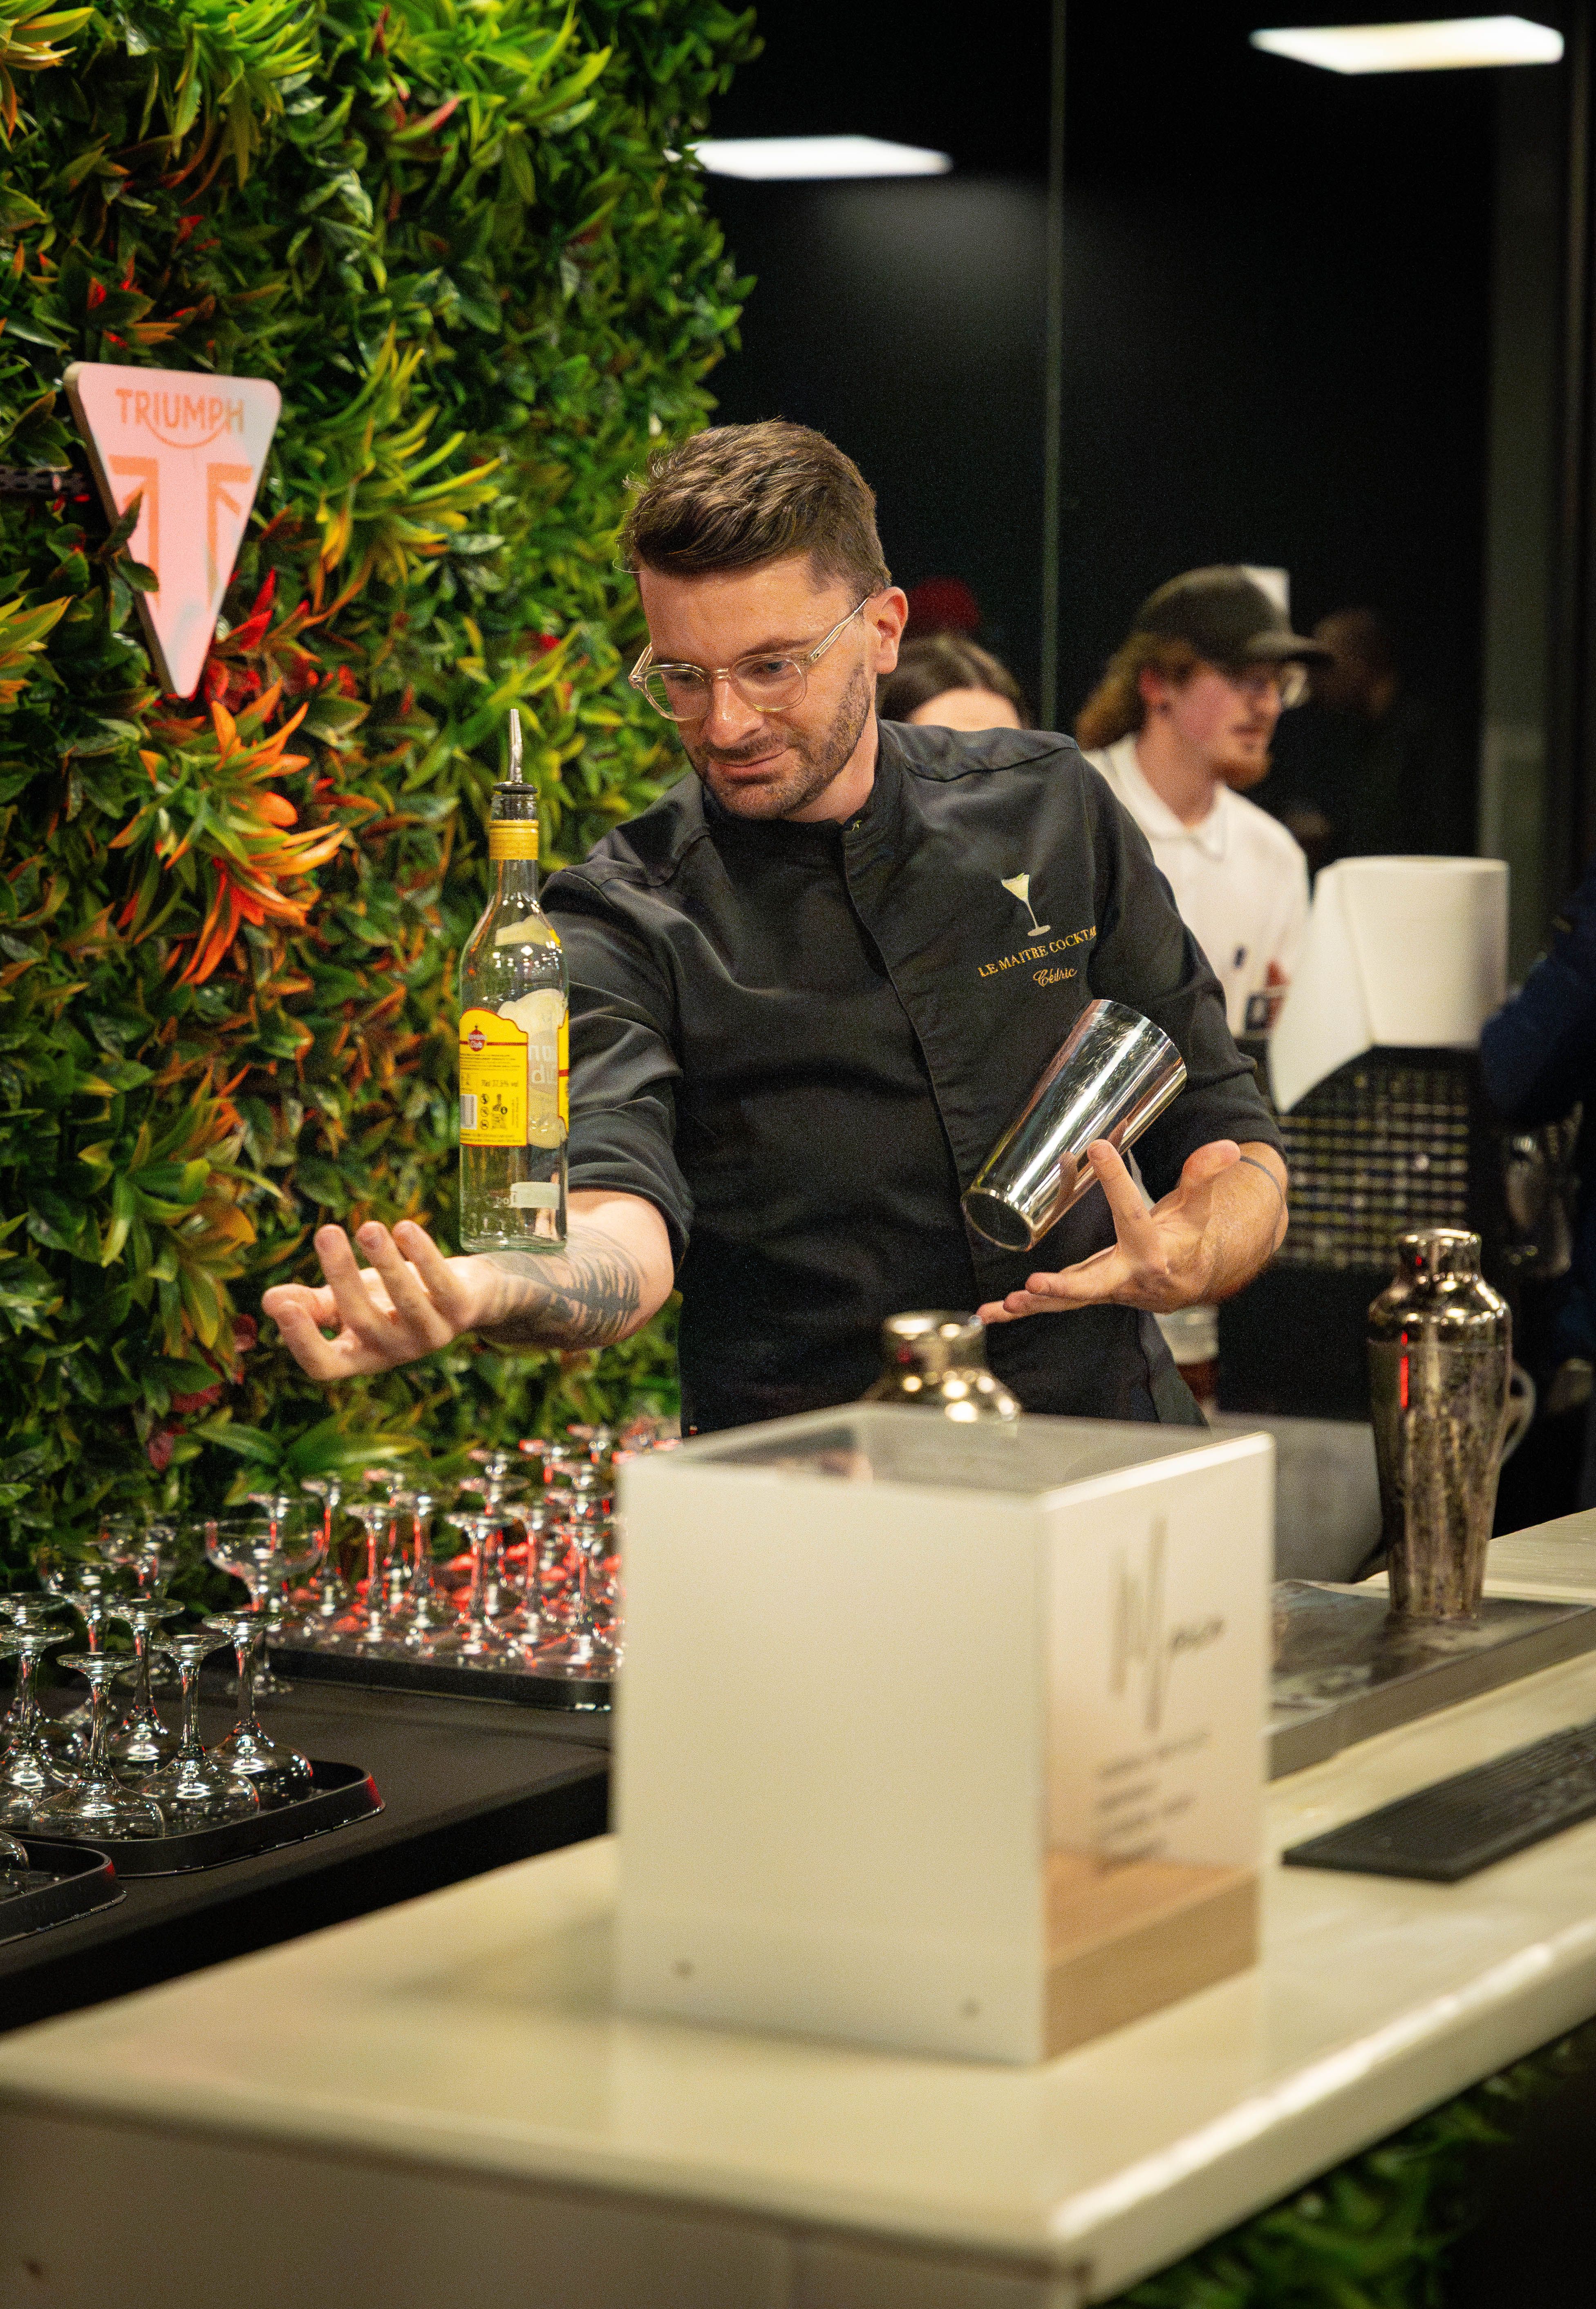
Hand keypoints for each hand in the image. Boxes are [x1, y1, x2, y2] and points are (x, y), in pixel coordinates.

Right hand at [262, 1222, 488, 1379]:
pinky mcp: (462, 1311)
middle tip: (326, 1232)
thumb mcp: (350, 1302)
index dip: (302, 1340)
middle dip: (342, 1275)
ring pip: (406, 1300)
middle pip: (361, 1321)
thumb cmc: (394, 1299)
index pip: (324, 1365)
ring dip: (386, 1262)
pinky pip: (442, 1283)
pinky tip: (405, 1228)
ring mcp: (432, 1335)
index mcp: (361, 1355)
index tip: (281, 1303)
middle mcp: (395, 1352)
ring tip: (369, 1228)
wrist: (466, 1295)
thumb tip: (270, 1300)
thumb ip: (313, 1304)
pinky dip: (424, 1254)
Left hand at [977, 1138, 1241, 1323]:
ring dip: (1033, 1304)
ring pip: (1067, 1300)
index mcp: (1154, 1251)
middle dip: (1064, 1286)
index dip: (1118, 1180)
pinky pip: (1052, 1305)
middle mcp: (1127, 1278)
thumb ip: (1203, 1177)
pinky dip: (1020, 1311)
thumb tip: (1228, 1148)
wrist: (1187, 1278)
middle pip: (1093, 1284)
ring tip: (1004, 1304)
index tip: (1098, 1148)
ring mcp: (1103, 1291)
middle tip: (1036, 1283)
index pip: (1133, 1213)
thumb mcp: (1196, 1207)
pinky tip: (989, 1312)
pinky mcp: (1085, 1294)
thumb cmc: (1188, 1238)